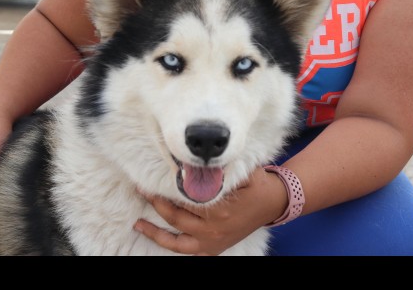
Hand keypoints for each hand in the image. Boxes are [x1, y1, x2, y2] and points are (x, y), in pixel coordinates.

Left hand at [133, 166, 286, 254]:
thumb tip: (201, 160)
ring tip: (138, 223)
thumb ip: (223, 169)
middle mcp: (213, 228)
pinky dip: (172, 246)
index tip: (152, 180)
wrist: (273, 203)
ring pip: (177, 240)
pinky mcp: (214, 248)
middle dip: (156, 203)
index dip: (167, 190)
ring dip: (156, 232)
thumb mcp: (244, 172)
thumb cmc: (257, 184)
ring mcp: (213, 241)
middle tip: (141, 190)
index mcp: (220, 208)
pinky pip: (188, 252)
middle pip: (176, 217)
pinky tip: (158, 238)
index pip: (186, 199)